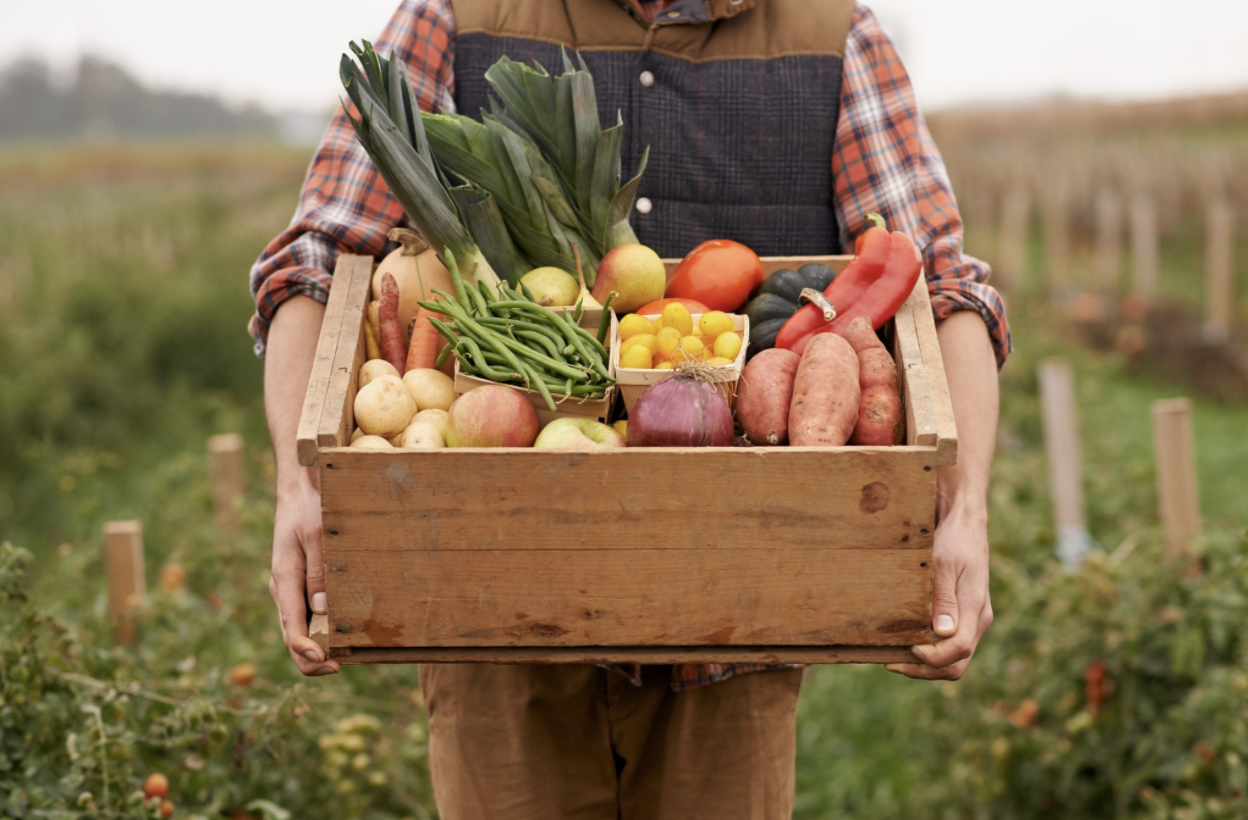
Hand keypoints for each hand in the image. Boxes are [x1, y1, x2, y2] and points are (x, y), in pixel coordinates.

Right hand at [269, 473, 339, 676]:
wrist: (299, 490)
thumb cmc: (309, 509)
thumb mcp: (317, 535)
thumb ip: (319, 572)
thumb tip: (322, 610)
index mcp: (284, 580)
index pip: (291, 627)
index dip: (307, 651)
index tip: (327, 663)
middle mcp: (283, 590)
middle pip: (291, 637)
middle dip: (312, 659)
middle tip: (340, 667)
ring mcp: (289, 590)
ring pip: (298, 630)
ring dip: (316, 648)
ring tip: (345, 659)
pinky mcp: (299, 585)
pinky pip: (305, 616)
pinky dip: (318, 632)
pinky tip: (340, 636)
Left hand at [885, 506, 992, 680]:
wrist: (965, 524)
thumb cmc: (954, 540)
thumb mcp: (944, 564)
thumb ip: (943, 599)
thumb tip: (942, 633)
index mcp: (974, 609)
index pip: (958, 650)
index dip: (932, 658)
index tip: (907, 649)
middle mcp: (977, 620)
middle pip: (956, 664)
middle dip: (925, 670)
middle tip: (891, 663)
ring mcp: (972, 619)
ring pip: (954, 658)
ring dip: (925, 664)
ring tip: (894, 657)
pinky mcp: (964, 615)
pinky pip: (950, 644)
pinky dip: (929, 651)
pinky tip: (906, 642)